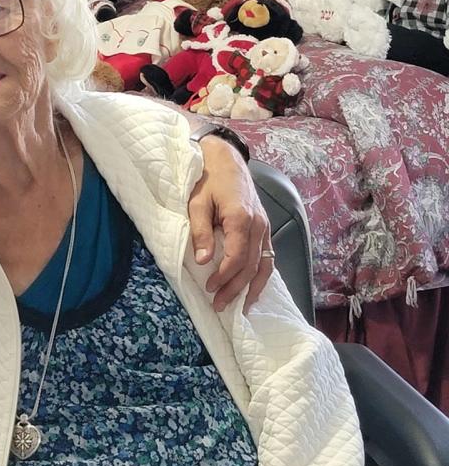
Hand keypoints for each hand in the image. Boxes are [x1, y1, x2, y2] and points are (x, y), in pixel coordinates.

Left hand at [189, 134, 271, 311]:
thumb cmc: (208, 179)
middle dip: (235, 288)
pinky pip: (268, 256)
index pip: (236, 257)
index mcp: (241, 218)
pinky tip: (253, 288)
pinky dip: (262, 275)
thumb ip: (201, 232)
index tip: (210, 288)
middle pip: (251, 265)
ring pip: (264, 264)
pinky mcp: (265, 227)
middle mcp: (258, 225)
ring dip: (252, 288)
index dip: (224, 276)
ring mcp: (265, 226)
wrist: (226, 158)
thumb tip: (202, 260)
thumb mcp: (197, 202)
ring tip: (240, 307)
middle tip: (219, 305)